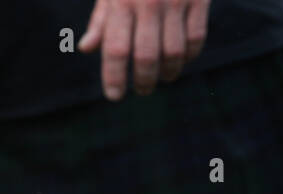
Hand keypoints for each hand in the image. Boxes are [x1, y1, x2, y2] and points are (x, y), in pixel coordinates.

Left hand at [79, 0, 209, 100]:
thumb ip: (101, 19)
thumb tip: (87, 49)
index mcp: (121, 0)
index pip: (116, 49)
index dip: (114, 77)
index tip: (114, 96)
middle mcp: (148, 2)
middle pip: (146, 57)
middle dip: (144, 81)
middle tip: (142, 90)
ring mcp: (176, 1)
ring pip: (174, 53)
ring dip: (168, 73)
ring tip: (163, 77)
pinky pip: (196, 39)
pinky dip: (189, 56)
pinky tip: (181, 59)